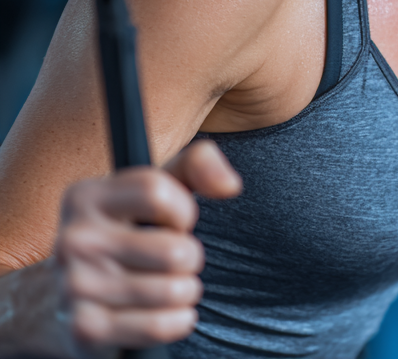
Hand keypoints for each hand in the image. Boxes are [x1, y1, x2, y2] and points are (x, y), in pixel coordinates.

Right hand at [54, 141, 240, 351]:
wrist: (69, 296)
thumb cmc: (130, 229)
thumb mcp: (158, 185)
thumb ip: (199, 164)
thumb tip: (230, 186)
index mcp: (85, 196)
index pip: (156, 191)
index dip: (183, 209)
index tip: (179, 220)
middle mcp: (73, 240)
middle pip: (173, 249)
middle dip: (190, 256)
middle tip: (175, 259)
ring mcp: (75, 287)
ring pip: (171, 290)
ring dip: (186, 290)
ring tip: (171, 284)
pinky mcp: (85, 330)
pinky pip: (158, 326)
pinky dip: (178, 321)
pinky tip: (169, 312)